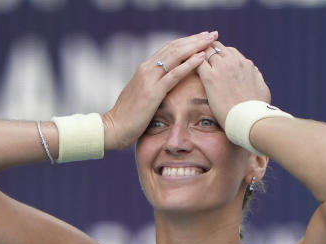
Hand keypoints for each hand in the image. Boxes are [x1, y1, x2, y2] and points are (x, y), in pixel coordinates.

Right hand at [101, 31, 217, 150]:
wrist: (113, 128)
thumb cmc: (129, 117)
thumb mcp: (142, 97)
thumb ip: (153, 88)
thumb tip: (165, 87)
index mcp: (145, 69)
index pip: (169, 49)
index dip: (187, 41)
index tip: (203, 37)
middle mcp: (146, 69)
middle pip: (174, 47)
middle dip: (195, 39)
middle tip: (212, 33)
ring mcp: (149, 79)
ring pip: (176, 56)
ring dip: (196, 46)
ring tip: (211, 40)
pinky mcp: (153, 92)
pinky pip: (174, 74)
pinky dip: (189, 64)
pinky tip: (202, 58)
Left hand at [196, 42, 271, 127]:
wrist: (251, 119)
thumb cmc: (257, 109)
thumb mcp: (263, 88)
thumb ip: (257, 76)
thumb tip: (254, 71)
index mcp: (245, 64)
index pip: (229, 51)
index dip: (220, 55)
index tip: (214, 62)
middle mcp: (234, 61)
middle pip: (216, 47)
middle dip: (207, 51)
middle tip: (197, 59)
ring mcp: (221, 67)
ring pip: (205, 51)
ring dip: (197, 55)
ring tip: (188, 62)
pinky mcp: (210, 77)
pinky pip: (197, 62)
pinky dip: (190, 61)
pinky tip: (184, 67)